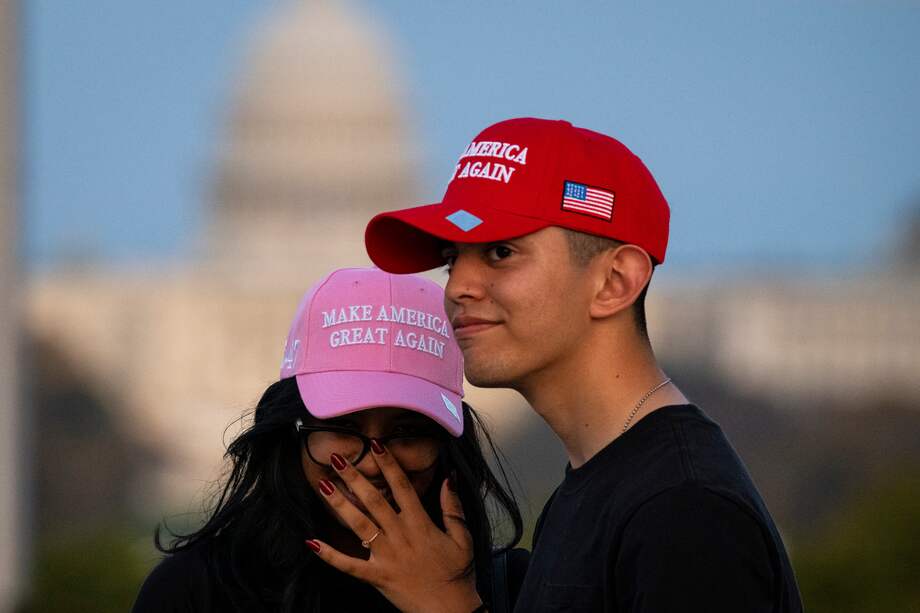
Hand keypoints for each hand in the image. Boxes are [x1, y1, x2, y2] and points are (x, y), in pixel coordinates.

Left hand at [306, 443, 482, 612]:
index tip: (375, 445)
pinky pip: (349, 565)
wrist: (450, 610)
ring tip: (322, 485)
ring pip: (359, 525)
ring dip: (340, 505)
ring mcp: (386, 556)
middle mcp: (400, 535)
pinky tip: (311, 543)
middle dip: (354, 477)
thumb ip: (452, 506)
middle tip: (336, 458)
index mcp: (420, 523)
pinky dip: (329, 555)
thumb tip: (449, 477)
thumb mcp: (462, 537)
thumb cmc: (457, 573)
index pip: (402, 487)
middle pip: (374, 500)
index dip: (388, 464)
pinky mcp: (377, 576)